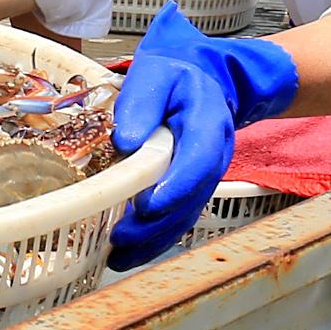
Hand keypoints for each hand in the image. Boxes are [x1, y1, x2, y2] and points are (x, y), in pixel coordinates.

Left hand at [107, 5, 301, 265]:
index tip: (147, 206)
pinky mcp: (192, 188)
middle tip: (120, 238)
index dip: (175, 187)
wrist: (203, 79)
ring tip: (117, 257)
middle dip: (156, 224)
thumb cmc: (176, 75)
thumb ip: (142, 101)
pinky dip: (154, 239)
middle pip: (191, 198)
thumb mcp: (157, 72)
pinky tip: (126, 254)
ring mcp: (205, 176)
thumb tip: (125, 140)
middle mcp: (213, 156)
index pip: (198, 161)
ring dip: (153, 240)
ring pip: (185, 215)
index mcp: (207, 124)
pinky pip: (178, 218)